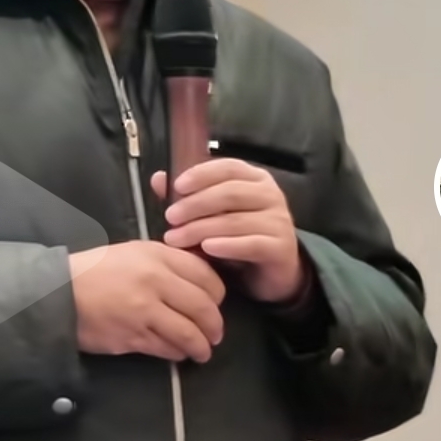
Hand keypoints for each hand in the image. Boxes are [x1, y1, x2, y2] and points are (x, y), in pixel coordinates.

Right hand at [68, 241, 224, 363]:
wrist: (60, 292)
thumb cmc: (98, 270)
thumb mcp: (134, 253)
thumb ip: (167, 263)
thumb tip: (200, 283)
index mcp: (158, 256)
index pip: (206, 276)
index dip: (218, 295)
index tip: (216, 304)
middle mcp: (155, 281)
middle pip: (204, 308)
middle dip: (215, 326)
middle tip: (216, 335)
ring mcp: (144, 312)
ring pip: (189, 334)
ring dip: (201, 346)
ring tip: (202, 351)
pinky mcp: (132, 337)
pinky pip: (167, 349)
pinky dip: (178, 354)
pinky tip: (178, 353)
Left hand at [152, 159, 304, 304]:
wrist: (272, 272)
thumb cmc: (239, 236)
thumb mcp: (213, 214)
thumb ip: (188, 196)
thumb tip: (158, 179)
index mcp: (254, 178)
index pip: (228, 167)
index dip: (201, 174)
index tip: (177, 186)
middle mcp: (270, 194)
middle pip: (230, 193)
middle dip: (196, 204)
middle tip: (171, 217)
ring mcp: (278, 220)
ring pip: (236, 220)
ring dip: (202, 228)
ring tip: (176, 238)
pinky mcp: (281, 247)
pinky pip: (252, 244)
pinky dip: (227, 246)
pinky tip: (206, 248)